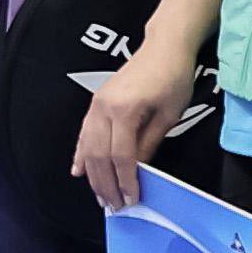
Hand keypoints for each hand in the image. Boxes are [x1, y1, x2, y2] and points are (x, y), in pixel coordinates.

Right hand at [73, 38, 195, 212]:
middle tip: (114, 206)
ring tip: (100, 196)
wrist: (164, 46)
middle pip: (99, 155)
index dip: (125, 180)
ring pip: (88, 147)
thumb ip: (149, 143)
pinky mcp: (96, 103)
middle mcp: (104, 107)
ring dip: (93, 175)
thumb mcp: (168, 115)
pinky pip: (84, 133)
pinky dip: (81, 154)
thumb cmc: (173, 78)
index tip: (131, 199)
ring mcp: (96, 104)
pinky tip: (78, 170)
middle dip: (106, 184)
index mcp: (124, 110)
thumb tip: (139, 170)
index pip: (121, 156)